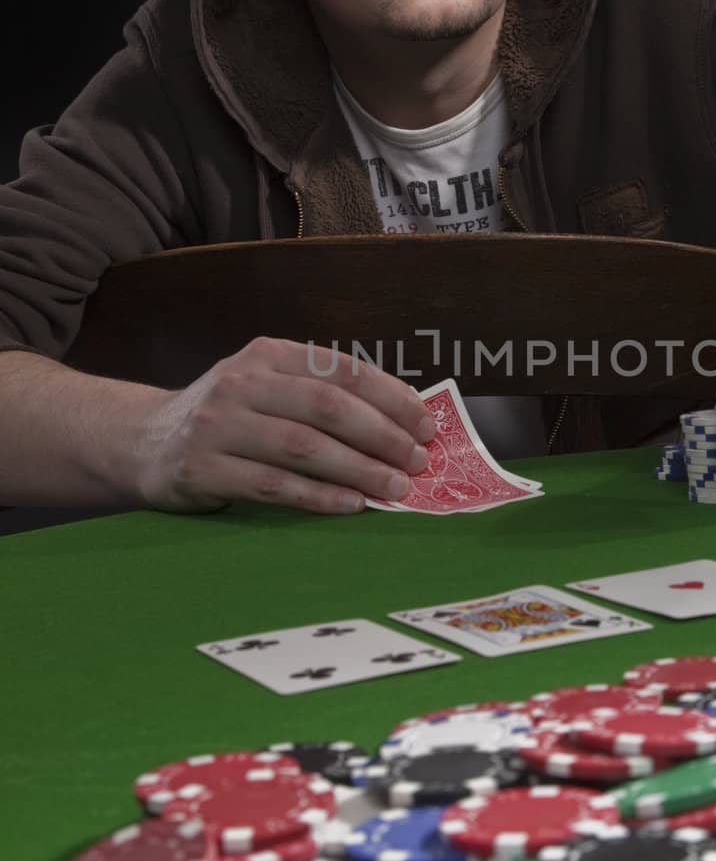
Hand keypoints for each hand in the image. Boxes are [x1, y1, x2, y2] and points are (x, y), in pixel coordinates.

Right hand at [131, 337, 436, 515]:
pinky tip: (351, 505)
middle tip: (417, 461)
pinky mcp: (203, 468)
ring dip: (358, 469)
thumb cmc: (229, 418)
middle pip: (327, 406)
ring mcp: (219, 425)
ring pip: (303, 447)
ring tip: (395, 488)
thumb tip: (403, 422)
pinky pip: (273, 485)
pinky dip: (318, 497)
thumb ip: (322, 396)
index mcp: (268, 354)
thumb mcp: (267, 388)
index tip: (426, 425)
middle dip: (382, 435)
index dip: (390, 397)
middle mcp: (242, 382)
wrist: (144, 442)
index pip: (342, 369)